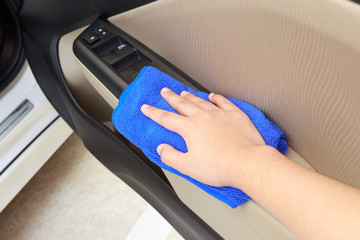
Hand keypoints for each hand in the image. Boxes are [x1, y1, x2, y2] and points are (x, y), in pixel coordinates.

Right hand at [141, 87, 267, 186]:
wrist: (246, 162)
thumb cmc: (219, 166)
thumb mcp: (188, 166)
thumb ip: (171, 156)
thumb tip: (162, 149)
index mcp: (190, 128)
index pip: (167, 118)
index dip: (154, 113)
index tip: (146, 107)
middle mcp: (203, 117)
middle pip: (183, 104)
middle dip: (171, 98)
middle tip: (165, 91)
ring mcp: (220, 114)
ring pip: (201, 101)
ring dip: (191, 96)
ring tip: (184, 92)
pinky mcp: (235, 115)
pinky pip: (223, 102)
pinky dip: (216, 98)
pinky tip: (213, 96)